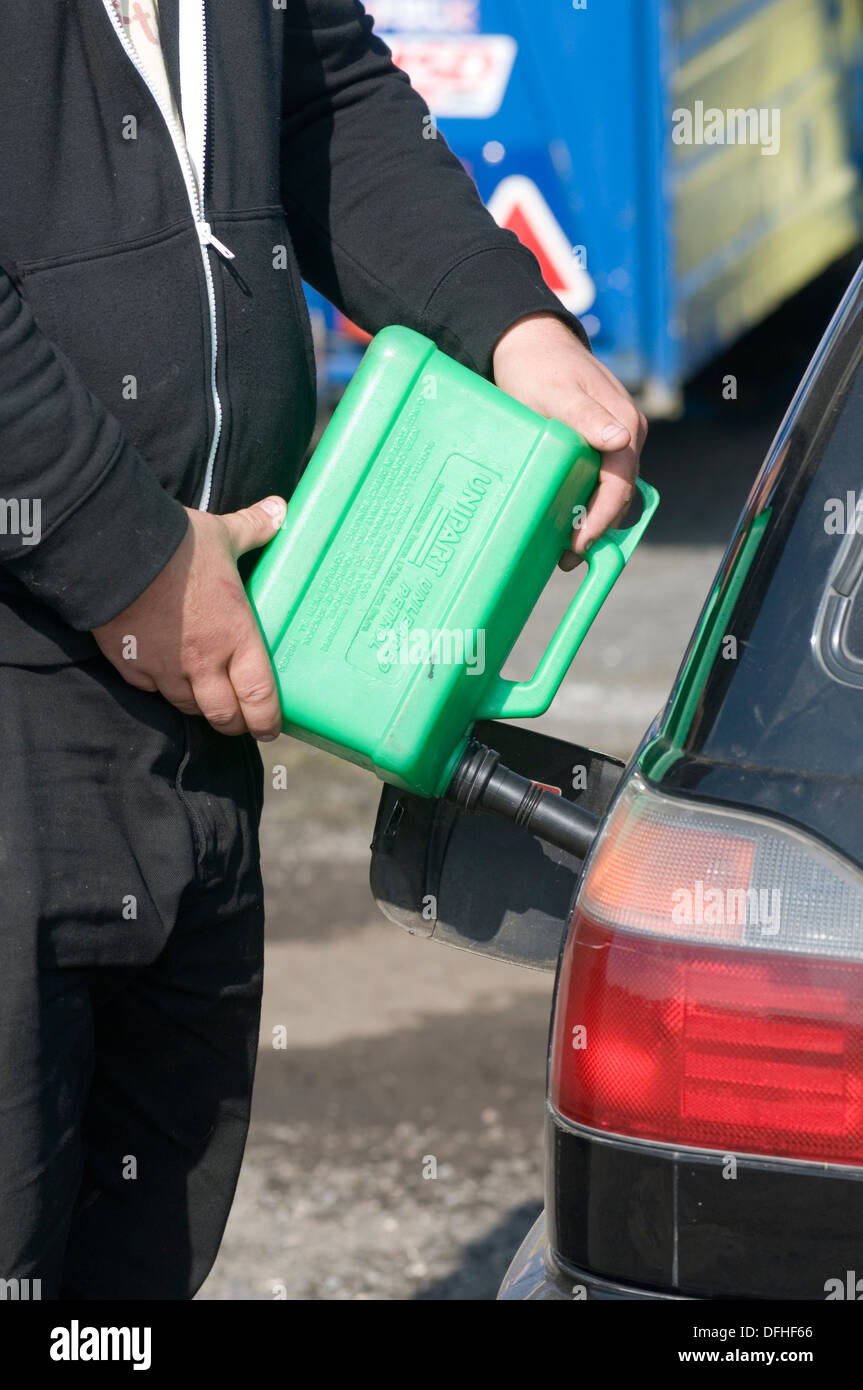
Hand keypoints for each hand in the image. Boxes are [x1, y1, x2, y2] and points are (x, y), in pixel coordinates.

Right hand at [92, 496, 285, 738]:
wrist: (115, 551)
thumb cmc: (178, 545)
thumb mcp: (223, 534)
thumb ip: (254, 529)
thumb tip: (279, 509)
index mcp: (236, 636)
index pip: (259, 696)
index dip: (267, 718)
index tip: (271, 727)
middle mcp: (204, 662)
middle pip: (223, 714)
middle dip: (235, 724)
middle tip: (240, 722)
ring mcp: (165, 669)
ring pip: (186, 707)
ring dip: (199, 708)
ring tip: (205, 702)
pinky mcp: (131, 665)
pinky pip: (150, 690)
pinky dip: (160, 689)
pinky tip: (165, 680)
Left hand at [492, 313, 646, 567]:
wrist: (528, 342)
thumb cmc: (539, 366)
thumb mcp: (558, 392)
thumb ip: (587, 416)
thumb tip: (621, 441)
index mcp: (624, 426)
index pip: (620, 484)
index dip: (601, 518)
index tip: (578, 544)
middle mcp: (626, 435)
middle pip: (618, 494)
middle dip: (595, 528)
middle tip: (566, 558)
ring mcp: (614, 439)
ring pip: (610, 490)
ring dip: (590, 520)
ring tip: (563, 549)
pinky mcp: (598, 442)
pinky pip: (599, 480)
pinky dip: (584, 503)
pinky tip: (563, 519)